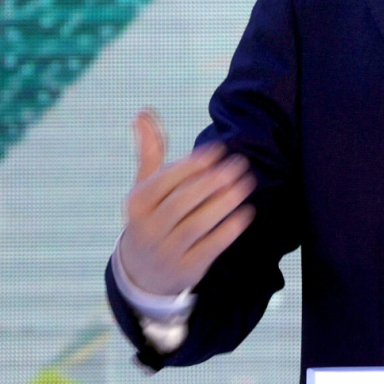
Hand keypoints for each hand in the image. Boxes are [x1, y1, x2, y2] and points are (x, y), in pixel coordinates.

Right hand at [117, 109, 256, 295]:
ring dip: (224, 203)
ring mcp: (166, 250)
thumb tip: (143, 111)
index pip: (165, 180)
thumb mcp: (145, 185)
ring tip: (246, 184)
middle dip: (212, 181)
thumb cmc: (151, 215)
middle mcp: (148, 228)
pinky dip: (229, 230)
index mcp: (137, 203)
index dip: (192, 164)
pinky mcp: (186, 268)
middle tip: (239, 164)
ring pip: (197, 224)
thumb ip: (149, 150)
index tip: (218, 150)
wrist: (142, 272)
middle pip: (182, 201)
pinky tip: (246, 212)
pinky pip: (209, 247)